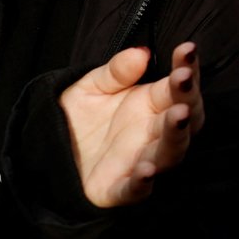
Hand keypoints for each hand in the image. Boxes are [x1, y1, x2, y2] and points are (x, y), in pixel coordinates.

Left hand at [61, 42, 204, 207]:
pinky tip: (147, 170)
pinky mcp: (119, 189)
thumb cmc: (80, 119)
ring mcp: (140, 161)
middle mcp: (152, 132)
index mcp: (151, 104)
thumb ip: (115, 71)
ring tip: (177, 115)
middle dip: (187, 98)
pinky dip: (143, 182)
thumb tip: (140, 54)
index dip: (186, 67)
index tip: (187, 49)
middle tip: (184, 78)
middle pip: (184, 118)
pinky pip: (136, 189)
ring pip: (170, 152)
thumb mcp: (91, 86)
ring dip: (176, 135)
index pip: (178, 86)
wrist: (51, 154)